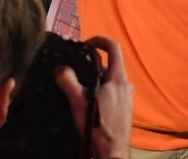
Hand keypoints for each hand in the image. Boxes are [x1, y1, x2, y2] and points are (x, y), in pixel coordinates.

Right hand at [56, 36, 132, 158]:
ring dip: (96, 79)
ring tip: (80, 89)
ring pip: (110, 79)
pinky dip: (101, 90)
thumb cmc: (98, 127)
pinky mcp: (125, 108)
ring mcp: (127, 97)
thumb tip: (60, 68)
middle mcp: (126, 85)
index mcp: (118, 78)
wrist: (112, 152)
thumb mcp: (78, 102)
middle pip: (109, 65)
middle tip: (76, 71)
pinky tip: (89, 103)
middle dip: (92, 65)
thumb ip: (68, 81)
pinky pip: (112, 91)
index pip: (114, 48)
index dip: (100, 40)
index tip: (86, 43)